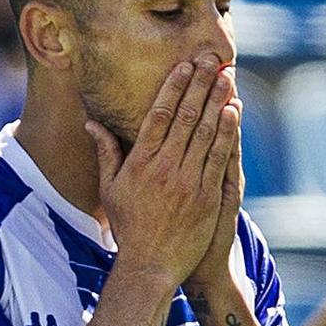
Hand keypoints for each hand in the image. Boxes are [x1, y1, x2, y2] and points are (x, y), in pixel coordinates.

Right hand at [86, 55, 239, 288]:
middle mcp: (164, 168)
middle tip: (213, 59)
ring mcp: (188, 181)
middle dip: (200, 85)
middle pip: (185, 116)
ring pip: (206, 132)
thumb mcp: (110, 189)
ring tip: (227, 77)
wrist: (151, 265)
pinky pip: (219, 157)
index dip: (174, 87)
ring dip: (218, 101)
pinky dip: (227, 132)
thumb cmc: (129, 227)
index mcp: (140, 163)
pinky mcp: (208, 196)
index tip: (185, 65)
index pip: (158, 115)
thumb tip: (91, 122)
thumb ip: (105, 152)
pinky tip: (233, 111)